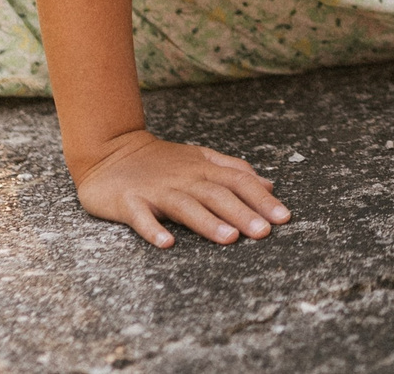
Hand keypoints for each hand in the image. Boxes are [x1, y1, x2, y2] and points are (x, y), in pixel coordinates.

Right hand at [71, 130, 290, 247]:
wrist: (110, 150)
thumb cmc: (161, 161)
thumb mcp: (200, 159)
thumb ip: (234, 170)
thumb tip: (270, 185)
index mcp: (203, 168)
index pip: (238, 181)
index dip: (261, 198)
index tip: (283, 217)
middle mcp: (184, 178)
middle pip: (217, 194)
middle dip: (243, 213)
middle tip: (264, 232)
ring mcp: (156, 191)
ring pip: (186, 206)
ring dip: (208, 222)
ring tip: (229, 238)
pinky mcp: (129, 202)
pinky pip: (142, 217)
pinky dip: (153, 230)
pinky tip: (166, 243)